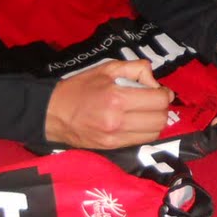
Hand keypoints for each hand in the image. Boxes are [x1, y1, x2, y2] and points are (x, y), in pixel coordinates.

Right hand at [43, 59, 173, 149]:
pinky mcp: (112, 147)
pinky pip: (140, 141)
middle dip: (162, 108)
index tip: (158, 90)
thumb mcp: (107, 69)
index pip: (159, 100)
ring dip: (155, 121)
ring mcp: (115, 137)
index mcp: (117, 98)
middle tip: (153, 101)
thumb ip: (136, 69)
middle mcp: (119, 121)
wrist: (53, 113)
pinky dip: (144, 131)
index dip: (164, 94)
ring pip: (154, 133)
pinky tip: (136, 122)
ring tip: (145, 112)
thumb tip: (156, 83)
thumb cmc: (80, 88)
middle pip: (160, 119)